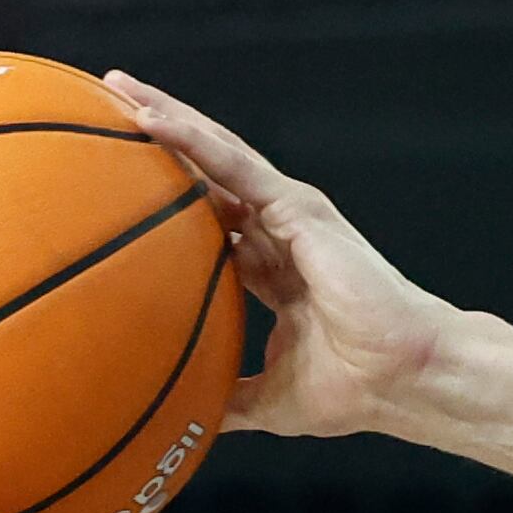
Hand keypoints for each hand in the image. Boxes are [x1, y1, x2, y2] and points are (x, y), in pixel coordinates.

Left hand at [103, 71, 463, 440]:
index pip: (215, 224)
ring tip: (117, 88)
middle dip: (161, 139)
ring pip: (217, 153)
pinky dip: (189, 138)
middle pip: (209, 175)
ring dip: (167, 117)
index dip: (173, 200)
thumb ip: (229, 397)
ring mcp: (291, 215)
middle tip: (108, 106)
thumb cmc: (357, 391)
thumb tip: (184, 423)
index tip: (121, 184)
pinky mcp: (298, 208)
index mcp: (277, 271)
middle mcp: (283, 233)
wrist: (404, 379)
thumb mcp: (271, 400)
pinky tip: (148, 117)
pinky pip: (232, 164)